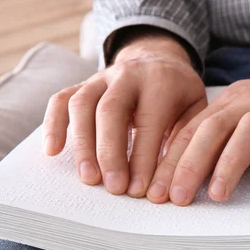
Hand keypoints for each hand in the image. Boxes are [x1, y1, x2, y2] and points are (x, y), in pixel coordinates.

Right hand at [42, 33, 206, 197]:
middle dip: (109, 153)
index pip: (148, 122)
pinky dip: (53, 125)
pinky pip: (60, 100)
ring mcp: (101, 77)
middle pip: (110, 110)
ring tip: (89, 178)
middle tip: (113, 188)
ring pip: (81, 104)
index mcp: (161, 82)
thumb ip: (183, 142)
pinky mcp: (82, 84)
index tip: (139, 189)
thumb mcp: (196, 112)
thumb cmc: (180, 95)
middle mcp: (128, 75)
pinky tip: (53, 151)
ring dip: (82, 144)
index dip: (143, 158)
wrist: (161, 60)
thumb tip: (165, 185)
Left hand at [149, 39, 249, 205]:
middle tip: (175, 197)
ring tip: (217, 194)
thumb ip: (216, 134)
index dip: (169, 162)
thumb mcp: (242, 112)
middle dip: (190, 164)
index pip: (191, 132)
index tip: (154, 192)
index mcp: (230, 104)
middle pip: (213, 130)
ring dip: (231, 163)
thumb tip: (179, 169)